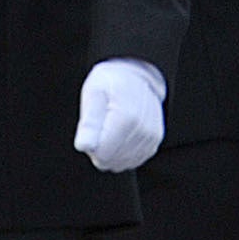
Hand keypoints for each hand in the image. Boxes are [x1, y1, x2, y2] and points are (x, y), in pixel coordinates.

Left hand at [73, 58, 167, 172]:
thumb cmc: (112, 83)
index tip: (92, 129)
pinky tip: (120, 134)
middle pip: (111, 161)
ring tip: (111, 127)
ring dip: (111, 150)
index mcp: (127, 118)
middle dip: (100, 148)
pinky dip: (122, 152)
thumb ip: (88, 122)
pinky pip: (132, 160)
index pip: (102, 154)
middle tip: (101, 126)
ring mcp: (151, 138)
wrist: (137, 76)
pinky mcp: (154, 143)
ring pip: (121, 163)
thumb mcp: (93, 93)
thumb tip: (84, 146)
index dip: (91, 145)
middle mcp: (143, 130)